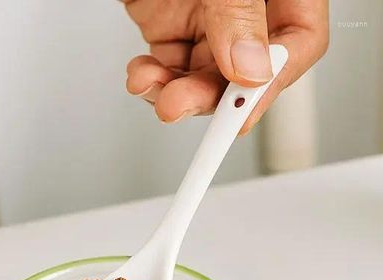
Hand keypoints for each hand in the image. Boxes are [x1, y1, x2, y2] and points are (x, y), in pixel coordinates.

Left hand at [123, 0, 328, 132]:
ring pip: (202, 78)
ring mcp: (209, 19)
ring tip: (151, 86)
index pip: (297, 44)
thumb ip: (240, 10)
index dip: (271, 84)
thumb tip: (251, 65)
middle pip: (243, 73)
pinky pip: (169, 67)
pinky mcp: (172, 25)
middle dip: (208, 96)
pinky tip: (142, 74)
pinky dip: (152, 78)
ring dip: (174, 92)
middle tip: (181, 105)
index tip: (240, 110)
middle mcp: (249, 7)